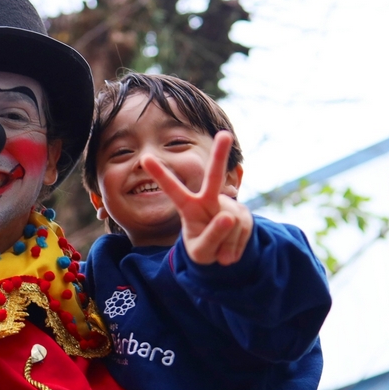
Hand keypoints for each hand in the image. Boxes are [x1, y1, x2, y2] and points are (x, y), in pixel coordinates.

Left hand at [140, 130, 252, 265]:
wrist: (223, 255)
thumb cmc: (204, 248)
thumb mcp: (202, 252)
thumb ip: (211, 238)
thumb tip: (228, 217)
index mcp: (188, 207)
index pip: (172, 189)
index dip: (160, 174)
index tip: (144, 157)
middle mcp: (208, 200)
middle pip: (213, 176)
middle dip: (219, 155)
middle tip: (225, 134)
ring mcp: (228, 205)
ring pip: (229, 222)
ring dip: (225, 242)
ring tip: (219, 246)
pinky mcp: (244, 214)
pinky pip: (243, 230)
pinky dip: (237, 246)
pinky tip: (230, 245)